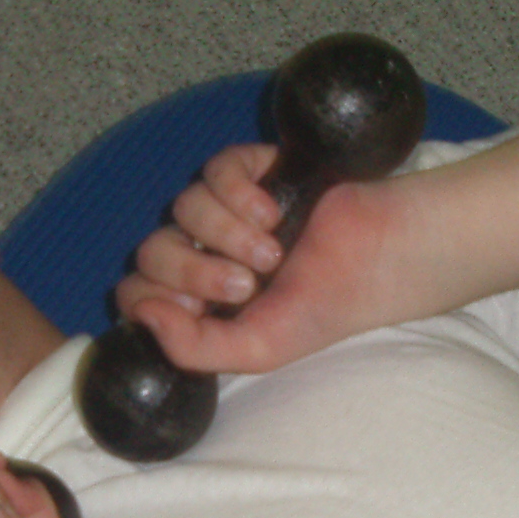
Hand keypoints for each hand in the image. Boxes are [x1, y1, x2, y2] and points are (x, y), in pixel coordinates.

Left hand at [112, 147, 398, 375]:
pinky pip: (213, 169)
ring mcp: (227, 208)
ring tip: (274, 249)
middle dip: (193, 270)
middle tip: (246, 284)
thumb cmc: (326, 306)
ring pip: (183, 207)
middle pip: (153, 250)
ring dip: (226, 233)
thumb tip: (141, 315)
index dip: (152, 296)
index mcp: (202, 300)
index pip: (138, 291)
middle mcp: (208, 252)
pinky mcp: (252, 168)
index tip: (193, 306)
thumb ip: (193, 348)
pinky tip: (272, 212)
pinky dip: (237, 192)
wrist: (380, 255)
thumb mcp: (258, 349)